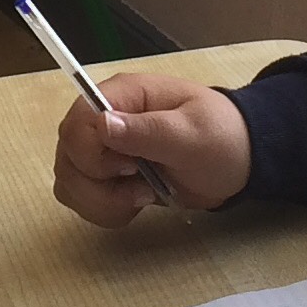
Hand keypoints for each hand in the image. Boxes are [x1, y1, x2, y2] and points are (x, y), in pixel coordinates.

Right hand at [52, 73, 251, 225]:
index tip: (131, 167)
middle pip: (68, 157)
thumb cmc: (220, 138)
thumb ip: (148, 130)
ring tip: (143, 196)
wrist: (238, 162)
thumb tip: (102, 124)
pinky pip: (81, 198)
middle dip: (100, 186)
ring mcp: (101, 149)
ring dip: (102, 202)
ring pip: (69, 181)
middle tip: (142, 185)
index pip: (76, 125)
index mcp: (122, 96)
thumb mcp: (192, 134)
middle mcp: (103, 120)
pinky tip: (135, 205)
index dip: (93, 156)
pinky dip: (104, 210)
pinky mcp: (105, 177)